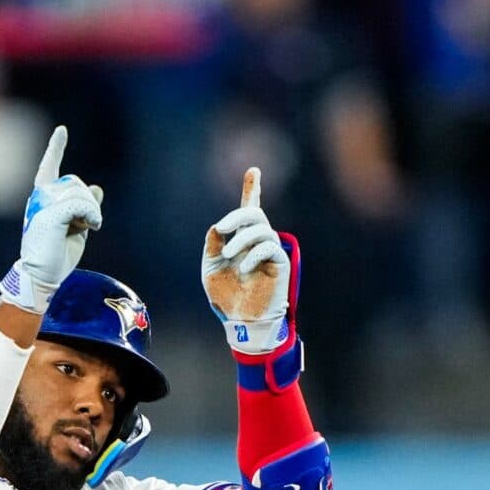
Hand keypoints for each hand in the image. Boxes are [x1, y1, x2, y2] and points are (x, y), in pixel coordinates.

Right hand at [0, 124, 102, 314]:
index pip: (49, 168)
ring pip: (79, 192)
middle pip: (74, 183)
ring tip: (87, 228)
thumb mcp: (76, 227)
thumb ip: (85, 208)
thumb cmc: (57, 254)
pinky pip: (79, 204)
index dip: (55, 149)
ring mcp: (43, 205)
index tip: (61, 131)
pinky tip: (92, 227)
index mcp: (43, 199)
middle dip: (87, 202)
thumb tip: (97, 189)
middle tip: (87, 224)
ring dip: (90, 211)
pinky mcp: (50, 215)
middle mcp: (40, 198)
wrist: (42, 275)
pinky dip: (91, 215)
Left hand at [202, 167, 292, 353]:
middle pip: (253, 214)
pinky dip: (253, 254)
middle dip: (237, 215)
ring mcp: (269, 251)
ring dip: (241, 239)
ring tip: (229, 257)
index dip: (252, 189)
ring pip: (260, 230)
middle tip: (221, 229)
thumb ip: (212, 245)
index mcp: (241, 240)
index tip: (253, 169)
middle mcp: (257, 241)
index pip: (248, 210)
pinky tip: (244, 268)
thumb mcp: (210, 267)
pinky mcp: (279, 263)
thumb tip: (217, 227)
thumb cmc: (225, 295)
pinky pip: (269, 247)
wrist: (240, 319)